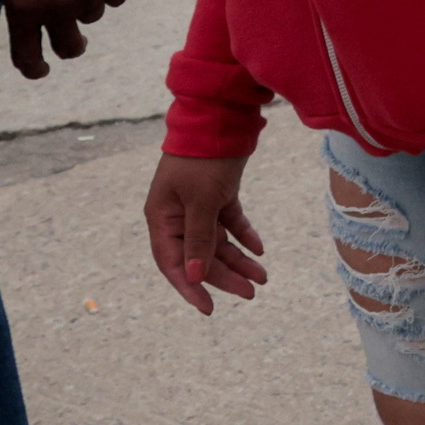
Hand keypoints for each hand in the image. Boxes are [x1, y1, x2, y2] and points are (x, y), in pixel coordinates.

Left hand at [0, 0, 129, 77]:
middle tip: (73, 37)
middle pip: (69, 47)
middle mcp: (56, 8)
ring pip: (93, 17)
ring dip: (88, 1)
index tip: (41, 70)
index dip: (35, 69)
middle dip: (71, 44)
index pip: (27, 56)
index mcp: (23, 5)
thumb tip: (36, 17)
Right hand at [145, 150, 267, 314]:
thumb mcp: (202, 201)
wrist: (221, 115)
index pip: (173, 263)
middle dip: (225, 275)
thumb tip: (195, 276)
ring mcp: (197, 203)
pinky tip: (259, 249)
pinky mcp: (217, 193)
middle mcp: (176, 214)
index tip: (210, 309)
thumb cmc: (204, 158)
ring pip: (218, 241)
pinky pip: (229, 222)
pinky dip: (243, 234)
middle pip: (200, 255)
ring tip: (262, 276)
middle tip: (252, 292)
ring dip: (239, 259)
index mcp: (161, 218)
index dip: (191, 287)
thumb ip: (199, 240)